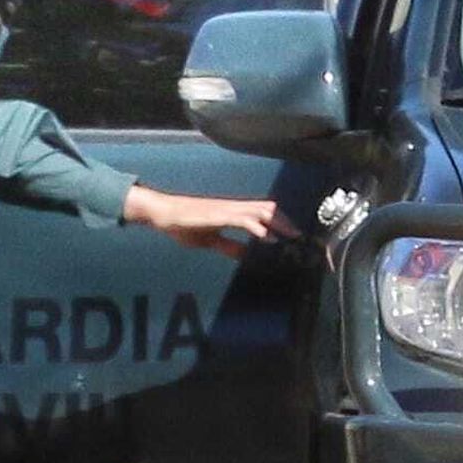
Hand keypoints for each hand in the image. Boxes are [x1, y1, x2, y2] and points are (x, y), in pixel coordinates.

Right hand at [121, 185, 298, 259]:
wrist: (164, 213)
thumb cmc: (184, 224)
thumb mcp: (210, 240)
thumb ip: (229, 246)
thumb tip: (246, 255)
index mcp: (232, 212)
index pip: (263, 211)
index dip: (280, 221)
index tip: (292, 235)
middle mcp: (233, 207)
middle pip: (267, 208)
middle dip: (285, 222)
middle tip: (298, 237)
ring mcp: (226, 209)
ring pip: (260, 211)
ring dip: (277, 224)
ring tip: (290, 237)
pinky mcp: (218, 215)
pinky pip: (243, 220)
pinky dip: (258, 228)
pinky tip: (267, 239)